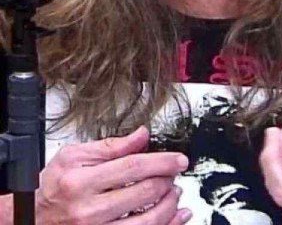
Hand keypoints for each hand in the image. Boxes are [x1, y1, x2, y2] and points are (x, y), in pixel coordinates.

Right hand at [32, 126, 190, 224]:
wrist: (32, 218)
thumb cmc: (54, 187)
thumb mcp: (73, 158)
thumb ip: (111, 146)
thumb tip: (142, 135)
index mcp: (80, 183)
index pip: (133, 167)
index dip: (162, 162)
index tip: (179, 160)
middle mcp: (88, 210)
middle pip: (144, 193)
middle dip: (167, 181)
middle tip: (172, 175)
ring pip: (148, 221)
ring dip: (169, 205)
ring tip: (173, 193)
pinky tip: (176, 215)